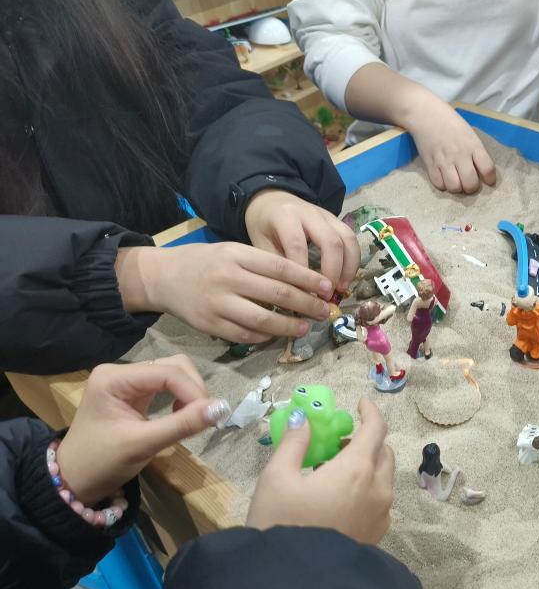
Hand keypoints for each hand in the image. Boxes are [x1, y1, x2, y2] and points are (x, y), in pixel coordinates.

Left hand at [58, 356, 227, 506]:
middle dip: (193, 389)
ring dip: (189, 392)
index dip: (194, 391)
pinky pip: (166, 385)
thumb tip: (221, 408)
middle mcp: (121, 372)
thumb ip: (182, 424)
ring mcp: (127, 381)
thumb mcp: (142, 444)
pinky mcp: (133, 392)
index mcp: (114, 378)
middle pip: (173, 366)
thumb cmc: (101, 463)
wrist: (74, 480)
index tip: (212, 417)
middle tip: (204, 418)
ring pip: (173, 372)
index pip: (168, 372)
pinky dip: (181, 397)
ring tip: (192, 418)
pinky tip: (181, 416)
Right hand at [118, 243, 333, 344]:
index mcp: (237, 255)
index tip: (327, 288)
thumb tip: (304, 283)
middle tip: (324, 311)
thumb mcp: (233, 251)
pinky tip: (277, 334)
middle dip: (307, 305)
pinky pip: (245, 335)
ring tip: (304, 327)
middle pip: (277, 294)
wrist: (161, 276)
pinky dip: (265, 337)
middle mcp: (228, 278)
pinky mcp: (209, 325)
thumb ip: (262, 264)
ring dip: (289, 326)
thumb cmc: (205, 262)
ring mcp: (218, 303)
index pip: (282, 267)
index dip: (309, 279)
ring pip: (263, 319)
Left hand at [244, 189, 360, 292]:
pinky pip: (352, 240)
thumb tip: (294, 296)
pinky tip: (346, 278)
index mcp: (285, 216)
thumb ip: (276, 265)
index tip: (305, 296)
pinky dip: (353, 261)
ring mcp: (327, 215)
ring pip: (347, 239)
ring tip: (341, 289)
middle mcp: (310, 213)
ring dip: (348, 267)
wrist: (271, 200)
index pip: (298, 246)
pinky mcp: (337, 221)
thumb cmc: (264, 226)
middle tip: (327, 295)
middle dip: (332, 271)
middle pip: (330, 241)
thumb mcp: (260, 243)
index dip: (303, 273)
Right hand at [247, 397, 394, 543]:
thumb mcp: (276, 478)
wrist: (292, 585)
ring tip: (336, 471)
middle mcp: (378, 489)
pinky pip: (381, 501)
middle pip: (384, 452)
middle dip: (367, 440)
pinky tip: (341, 499)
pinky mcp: (377, 536)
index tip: (360, 403)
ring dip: (368, 465)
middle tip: (339, 442)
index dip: (370, 411)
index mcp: (357, 469)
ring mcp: (382, 515)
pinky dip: (368, 489)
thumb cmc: (281, 524)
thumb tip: (302, 418)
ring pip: (385, 478)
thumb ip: (293, 442)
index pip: (376, 428)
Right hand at [404, 91, 496, 193]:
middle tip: (469, 183)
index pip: (487, 169)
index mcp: (473, 145)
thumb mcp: (469, 134)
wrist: (426, 114)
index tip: (488, 180)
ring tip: (456, 181)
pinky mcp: (430, 164)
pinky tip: (444, 177)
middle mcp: (460, 154)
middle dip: (471, 187)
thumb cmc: (450, 123)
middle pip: (470, 184)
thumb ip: (476, 152)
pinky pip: (439, 184)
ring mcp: (444, 160)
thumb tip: (481, 171)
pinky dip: (442, 184)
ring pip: (454, 187)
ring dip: (457, 188)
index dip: (490, 179)